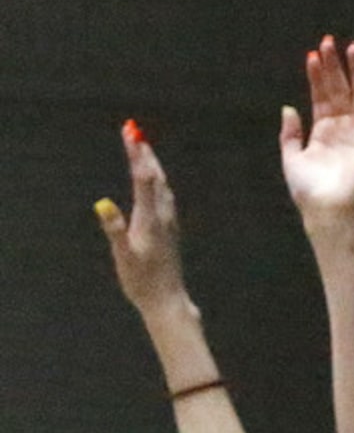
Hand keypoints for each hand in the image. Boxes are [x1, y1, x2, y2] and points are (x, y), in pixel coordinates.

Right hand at [96, 121, 189, 313]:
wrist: (168, 300)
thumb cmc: (142, 281)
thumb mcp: (123, 256)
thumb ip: (114, 229)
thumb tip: (103, 203)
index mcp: (150, 219)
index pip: (143, 178)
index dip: (136, 154)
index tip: (130, 133)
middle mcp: (163, 216)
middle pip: (155, 177)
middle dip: (143, 153)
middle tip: (134, 131)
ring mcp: (169, 223)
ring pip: (163, 186)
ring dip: (152, 165)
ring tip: (144, 149)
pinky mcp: (170, 230)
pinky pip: (165, 197)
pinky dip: (158, 182)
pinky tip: (157, 183)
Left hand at [280, 36, 353, 226]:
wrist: (326, 208)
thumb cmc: (308, 189)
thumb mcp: (292, 157)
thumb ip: (290, 133)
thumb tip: (288, 108)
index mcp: (323, 131)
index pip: (322, 96)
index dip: (317, 75)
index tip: (312, 55)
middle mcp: (342, 128)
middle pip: (340, 90)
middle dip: (336, 66)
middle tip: (329, 41)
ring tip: (352, 48)